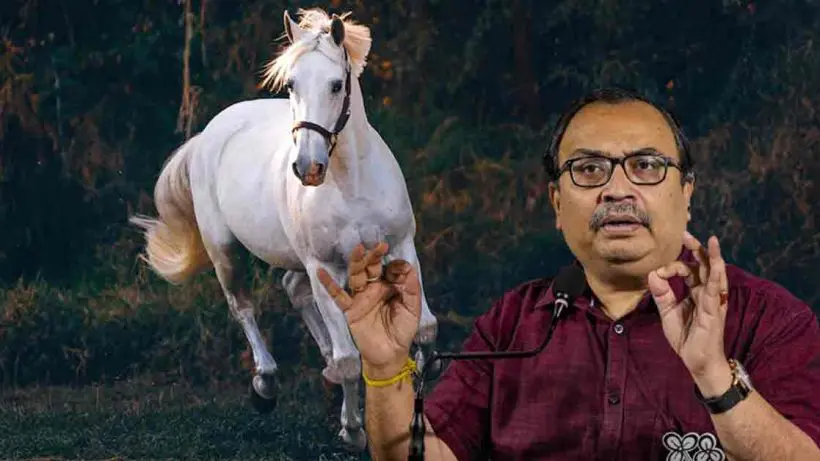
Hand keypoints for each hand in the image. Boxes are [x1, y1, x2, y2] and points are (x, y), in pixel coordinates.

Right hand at [317, 242, 420, 379]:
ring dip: (357, 262)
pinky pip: (338, 295)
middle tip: (380, 245)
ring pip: (357, 276)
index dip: (395, 266)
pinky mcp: (351, 309)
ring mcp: (361, 297)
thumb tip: (408, 267)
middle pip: (372, 267)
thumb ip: (411, 289)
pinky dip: (329, 284)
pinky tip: (320, 272)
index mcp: (390, 286)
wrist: (390, 354)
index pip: (390, 269)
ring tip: (358, 248)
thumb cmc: (402, 330)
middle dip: (375, 256)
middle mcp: (374, 288)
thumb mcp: (412, 309)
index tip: (401, 268)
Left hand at [648, 231, 731, 393]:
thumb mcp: (668, 312)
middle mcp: (706, 293)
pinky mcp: (714, 310)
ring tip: (711, 240)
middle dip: (696, 248)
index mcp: (696, 291)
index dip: (672, 266)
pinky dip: (716, 275)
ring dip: (712, 256)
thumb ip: (661, 293)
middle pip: (703, 265)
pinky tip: (716, 264)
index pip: (687, 269)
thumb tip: (652, 273)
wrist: (697, 361)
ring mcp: (712, 301)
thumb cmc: (686, 337)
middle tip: (685, 233)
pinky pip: (715, 290)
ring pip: (714, 273)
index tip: (659, 273)